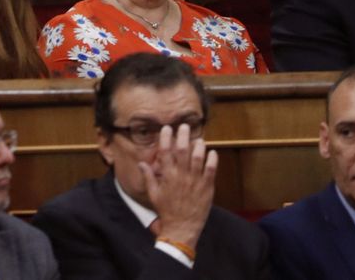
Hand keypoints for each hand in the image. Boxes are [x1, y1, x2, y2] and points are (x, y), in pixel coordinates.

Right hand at [144, 123, 217, 251]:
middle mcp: (181, 176)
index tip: (167, 128)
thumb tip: (141, 163)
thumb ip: (148, 177)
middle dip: (183, 136)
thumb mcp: (153, 194)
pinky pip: (211, 171)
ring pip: (198, 158)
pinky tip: (212, 152)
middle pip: (183, 151)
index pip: (166, 152)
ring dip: (199, 146)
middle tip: (184, 126)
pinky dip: (212, 160)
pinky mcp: (207, 188)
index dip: (166, 138)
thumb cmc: (166, 211)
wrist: (182, 227)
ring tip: (199, 138)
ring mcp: (195, 181)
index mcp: (167, 176)